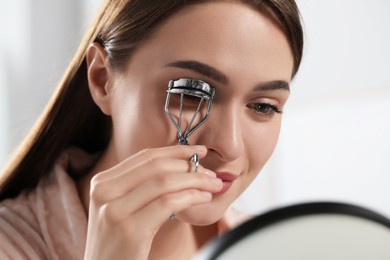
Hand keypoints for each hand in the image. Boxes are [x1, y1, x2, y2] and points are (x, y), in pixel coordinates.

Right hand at [83, 145, 221, 259]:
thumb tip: (181, 165)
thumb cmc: (119, 243)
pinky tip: (203, 198)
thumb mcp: (122, 208)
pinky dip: (191, 197)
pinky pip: (167, 203)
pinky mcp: (129, 230)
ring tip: (213, 184)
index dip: (176, 150)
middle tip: (210, 171)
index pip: (145, 157)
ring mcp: (114, 210)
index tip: (199, 150)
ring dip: (195, 180)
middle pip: (156, 166)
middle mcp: (104, 192)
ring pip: (164, 182)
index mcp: (102, 183)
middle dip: (189, 165)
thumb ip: (140, 186)